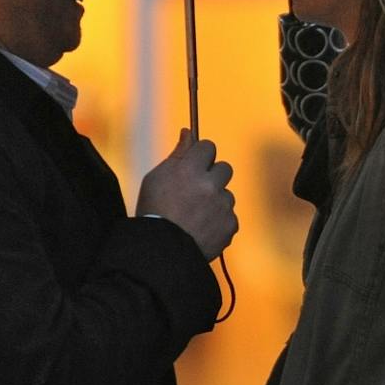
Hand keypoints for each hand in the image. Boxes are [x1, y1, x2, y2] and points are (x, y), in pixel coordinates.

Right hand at [139, 129, 237, 256]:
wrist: (161, 251)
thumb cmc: (153, 211)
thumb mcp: (156, 178)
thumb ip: (177, 154)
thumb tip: (188, 132)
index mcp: (190, 169)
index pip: (208, 147)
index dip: (201, 156)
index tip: (194, 165)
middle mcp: (210, 185)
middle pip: (224, 168)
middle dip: (212, 177)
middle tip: (195, 192)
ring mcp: (223, 206)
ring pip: (226, 194)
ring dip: (215, 201)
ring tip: (195, 216)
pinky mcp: (230, 224)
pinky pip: (229, 216)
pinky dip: (219, 221)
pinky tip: (201, 229)